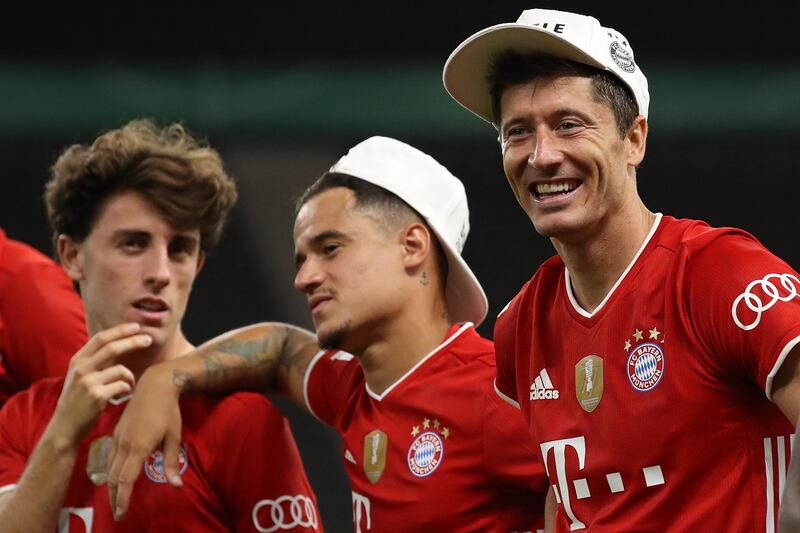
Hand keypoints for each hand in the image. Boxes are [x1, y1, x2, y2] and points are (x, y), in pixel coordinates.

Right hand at [48, 323, 148, 445]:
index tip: (136, 326)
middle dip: (133, 341)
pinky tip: (123, 395)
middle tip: (148, 340)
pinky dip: (128, 389)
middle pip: (112, 347)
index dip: (120, 330)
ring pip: (121, 370)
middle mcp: (81, 368)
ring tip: (127, 385)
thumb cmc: (77, 400)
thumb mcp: (80, 375)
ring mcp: (89, 382)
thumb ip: (94, 360)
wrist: (65, 426)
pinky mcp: (97, 396)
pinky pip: (123, 385)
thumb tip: (118, 343)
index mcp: (77, 360)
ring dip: (130, 377)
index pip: (101, 338)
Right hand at [107, 361, 183, 519]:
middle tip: (118, 513)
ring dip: (111, 485)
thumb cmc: (168, 411)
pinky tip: (114, 476)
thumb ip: (172, 461)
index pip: (126, 479)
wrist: (155, 385)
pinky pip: (110, 456)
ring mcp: (118, 437)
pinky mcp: (117, 431)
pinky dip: (110, 471)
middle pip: (113, 477)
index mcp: (138, 447)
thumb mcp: (174, 436)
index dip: (122, 498)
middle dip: (114, 497)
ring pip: (109, 467)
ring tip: (115, 499)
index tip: (122, 513)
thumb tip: (176, 485)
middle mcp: (124, 444)